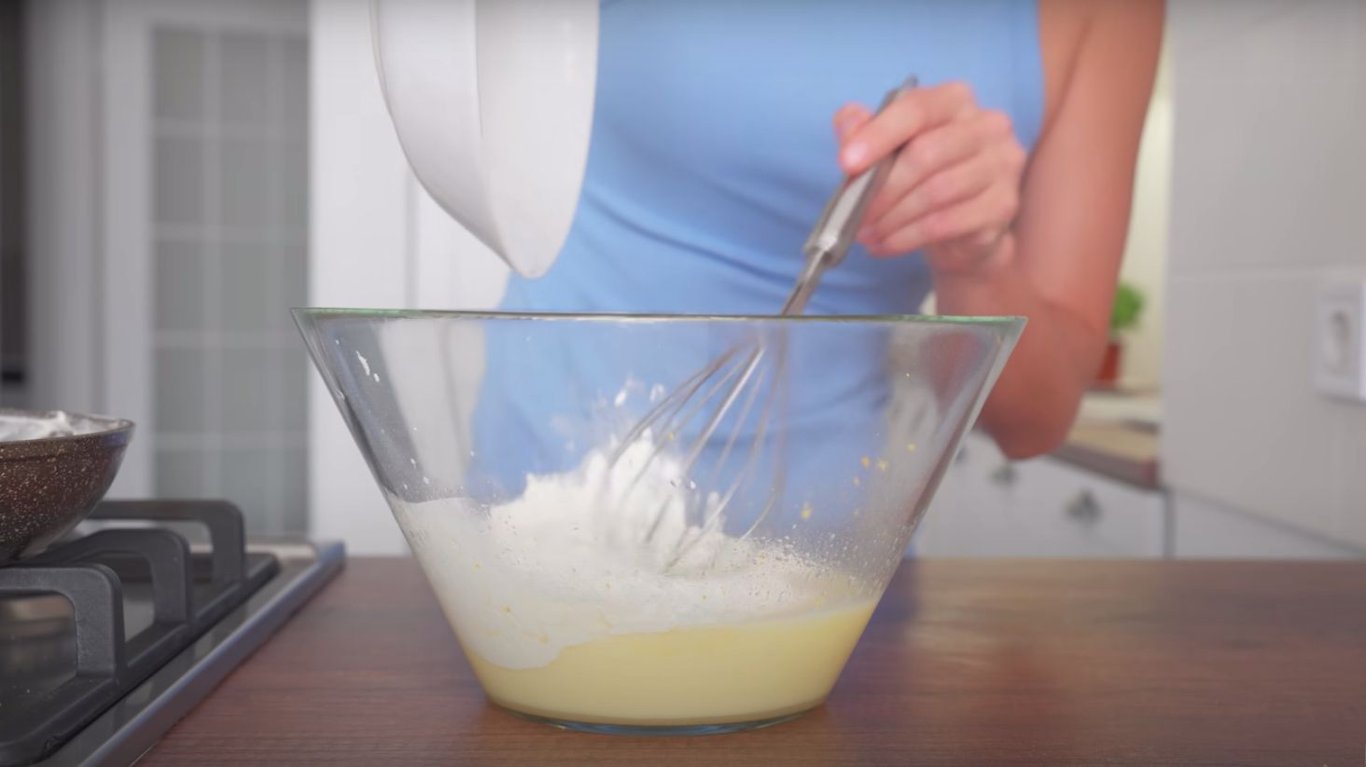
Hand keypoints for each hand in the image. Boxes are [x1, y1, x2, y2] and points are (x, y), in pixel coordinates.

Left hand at [834, 82, 1027, 275]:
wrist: (963, 225)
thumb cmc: (921, 174)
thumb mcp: (886, 146)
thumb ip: (862, 128)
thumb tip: (848, 125)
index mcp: (955, 100)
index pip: (917, 108)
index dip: (878, 135)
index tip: (846, 163)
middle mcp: (987, 125)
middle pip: (927, 154)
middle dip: (882, 188)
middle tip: (854, 213)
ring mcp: (1002, 164)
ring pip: (937, 192)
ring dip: (892, 217)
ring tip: (866, 232)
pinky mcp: (1003, 204)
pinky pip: (947, 223)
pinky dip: (907, 237)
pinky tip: (886, 244)